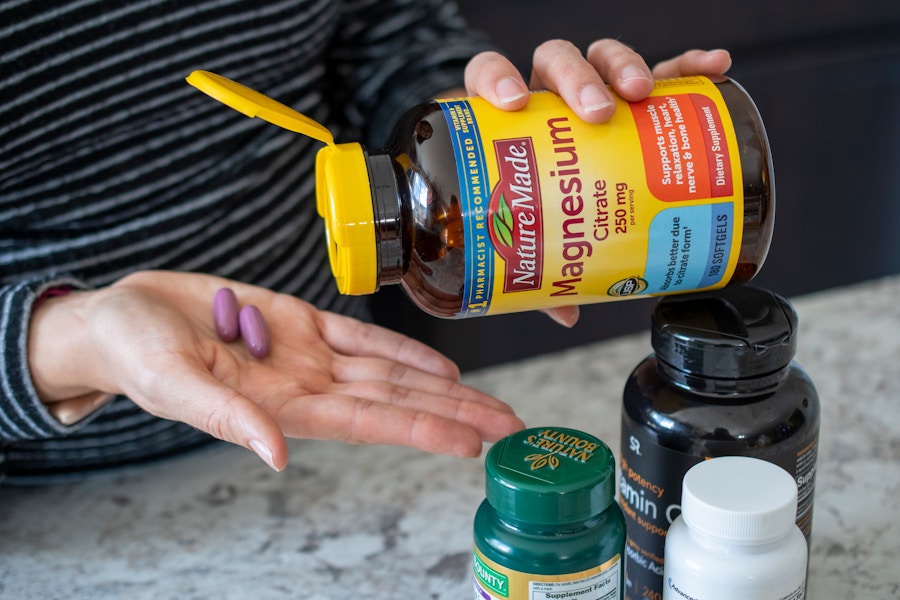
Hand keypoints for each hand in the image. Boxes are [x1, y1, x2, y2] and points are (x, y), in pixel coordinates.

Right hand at [28, 271, 523, 469]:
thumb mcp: (172, 384)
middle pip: (398, 402)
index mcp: (283, 407)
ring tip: (492, 402)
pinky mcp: (301, 320)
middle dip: (456, 415)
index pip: (370, 423)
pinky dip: (405, 350)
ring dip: (444, 387)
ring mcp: (309, 353)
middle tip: (512, 427)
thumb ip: (227, 418)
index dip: (424, 430)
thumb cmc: (134, 354)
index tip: (473, 443)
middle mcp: (308, 385)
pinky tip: (442, 367)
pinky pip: (364, 336)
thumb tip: (275, 456)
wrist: (122, 315)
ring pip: (392, 373)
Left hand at [462, 40, 732, 326]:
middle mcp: (545, 98)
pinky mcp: (631, 98)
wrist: (522, 190)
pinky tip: (713, 69)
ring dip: (624, 67)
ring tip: (642, 93)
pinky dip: (687, 69)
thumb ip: (535, 264)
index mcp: (506, 120)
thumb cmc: (527, 203)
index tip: (513, 102)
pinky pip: (663, 72)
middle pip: (556, 62)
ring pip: (603, 59)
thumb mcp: (524, 229)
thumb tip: (565, 311)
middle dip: (577, 79)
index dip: (499, 79)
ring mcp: (590, 94)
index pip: (491, 76)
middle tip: (596, 112)